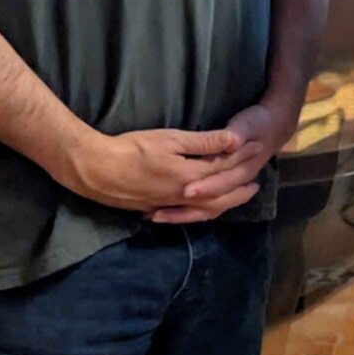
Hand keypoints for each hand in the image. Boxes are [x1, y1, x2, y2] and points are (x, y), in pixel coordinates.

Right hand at [53, 126, 242, 214]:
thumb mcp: (171, 139)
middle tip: (256, 184)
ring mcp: (170, 205)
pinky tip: (201, 209)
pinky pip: (188, 215)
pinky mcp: (156, 208)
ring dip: (224, 204)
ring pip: (206, 210)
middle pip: (222, 197)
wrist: (96, 170)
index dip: (242, 158)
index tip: (257, 148)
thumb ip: (204, 142)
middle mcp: (186, 196)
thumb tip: (235, 139)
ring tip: (235, 197)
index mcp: (192, 177)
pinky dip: (202, 213)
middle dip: (240, 190)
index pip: (226, 169)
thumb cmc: (133, 149)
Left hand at [150, 98, 295, 222]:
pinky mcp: (225, 186)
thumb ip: (235, 134)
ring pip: (209, 209)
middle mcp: (236, 182)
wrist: (275, 126)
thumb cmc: (258, 123)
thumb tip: (232, 141)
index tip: (184, 191)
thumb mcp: (245, 125)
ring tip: (159, 216)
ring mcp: (231, 186)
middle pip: (213, 202)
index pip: (222, 182)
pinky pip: (208, 208)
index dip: (204, 187)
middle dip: (187, 208)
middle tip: (160, 212)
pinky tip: (168, 212)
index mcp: (243, 168)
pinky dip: (189, 212)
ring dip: (185, 214)